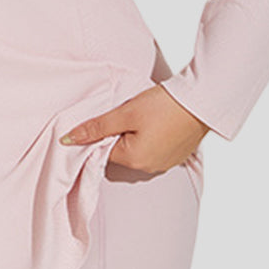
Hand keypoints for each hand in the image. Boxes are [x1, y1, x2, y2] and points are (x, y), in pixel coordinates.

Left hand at [59, 84, 209, 174]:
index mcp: (133, 160)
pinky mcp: (177, 156)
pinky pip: (155, 150)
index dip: (101, 134)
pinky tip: (158, 121)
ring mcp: (165, 164)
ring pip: (138, 151)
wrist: (201, 100)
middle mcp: (149, 168)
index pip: (103, 151)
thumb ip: (96, 127)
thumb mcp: (125, 113)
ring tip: (144, 115)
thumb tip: (67, 139)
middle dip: (118, 135)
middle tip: (126, 113)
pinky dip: (152, 137)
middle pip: (120, 153)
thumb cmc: (163, 106)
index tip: (107, 117)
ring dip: (135, 136)